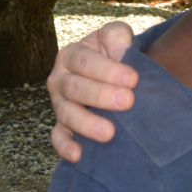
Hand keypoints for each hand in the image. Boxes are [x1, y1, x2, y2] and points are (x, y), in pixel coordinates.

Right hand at [47, 21, 139, 161]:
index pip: (85, 61)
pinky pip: (58, 138)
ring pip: (67, 114)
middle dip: (101, 96)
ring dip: (87, 124)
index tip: (133, 79)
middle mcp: (60, 80)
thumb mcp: (115, 37)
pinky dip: (66, 147)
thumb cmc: (115, 52)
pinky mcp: (62, 126)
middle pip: (76, 88)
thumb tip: (122, 51)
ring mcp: (59, 105)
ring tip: (110, 132)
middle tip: (128, 102)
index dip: (108, 70)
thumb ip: (117, 36)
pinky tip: (79, 155)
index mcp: (72, 55)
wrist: (113, 72)